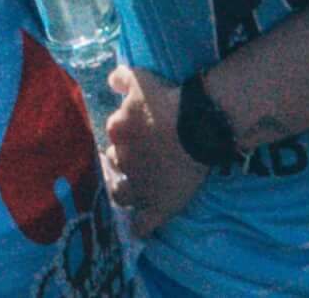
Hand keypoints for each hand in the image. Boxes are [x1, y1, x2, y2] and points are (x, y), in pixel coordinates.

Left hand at [100, 64, 214, 229]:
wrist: (198, 126)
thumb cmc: (168, 99)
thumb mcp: (141, 79)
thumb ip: (121, 78)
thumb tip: (111, 81)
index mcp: (118, 131)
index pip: (113, 134)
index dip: (125, 135)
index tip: (135, 134)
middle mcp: (124, 160)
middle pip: (117, 163)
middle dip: (125, 161)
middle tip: (141, 158)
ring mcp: (140, 187)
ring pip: (122, 194)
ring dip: (126, 191)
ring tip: (135, 190)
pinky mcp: (158, 206)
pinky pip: (142, 225)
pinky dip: (139, 228)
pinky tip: (139, 230)